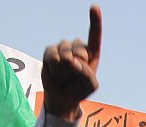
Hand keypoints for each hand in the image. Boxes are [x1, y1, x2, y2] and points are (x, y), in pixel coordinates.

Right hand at [42, 6, 101, 121]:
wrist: (62, 98)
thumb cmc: (79, 90)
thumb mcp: (91, 85)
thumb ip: (88, 74)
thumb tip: (73, 61)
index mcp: (91, 53)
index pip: (94, 36)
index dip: (95, 22)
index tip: (94, 8)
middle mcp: (77, 48)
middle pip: (79, 48)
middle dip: (78, 65)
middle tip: (75, 75)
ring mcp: (63, 48)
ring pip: (65, 52)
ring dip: (66, 70)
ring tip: (65, 76)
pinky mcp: (50, 51)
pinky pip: (53, 55)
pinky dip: (55, 68)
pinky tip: (56, 73)